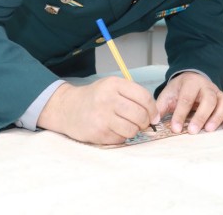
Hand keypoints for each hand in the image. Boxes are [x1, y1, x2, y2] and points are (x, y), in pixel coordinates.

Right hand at [37, 77, 159, 144]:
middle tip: (141, 123)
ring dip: (133, 130)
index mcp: (114, 84)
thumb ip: (133, 95)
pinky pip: (121, 139)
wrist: (68, 108)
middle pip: (140, 115)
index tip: (153, 116)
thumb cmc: (95, 98)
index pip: (144, 97)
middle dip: (145, 122)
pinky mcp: (98, 133)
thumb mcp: (112, 87)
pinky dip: (121, 136)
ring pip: (132, 129)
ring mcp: (102, 117)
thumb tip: (154, 115)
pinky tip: (114, 130)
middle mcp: (108, 99)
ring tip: (126, 126)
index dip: (153, 109)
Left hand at [156, 72, 222, 133]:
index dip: (180, 114)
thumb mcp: (168, 95)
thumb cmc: (179, 90)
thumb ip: (160, 107)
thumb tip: (153, 122)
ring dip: (218, 116)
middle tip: (193, 131)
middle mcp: (207, 86)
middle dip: (201, 116)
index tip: (175, 128)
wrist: (192, 79)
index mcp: (190, 83)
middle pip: (208, 99)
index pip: (186, 98)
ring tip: (209, 130)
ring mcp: (218, 92)